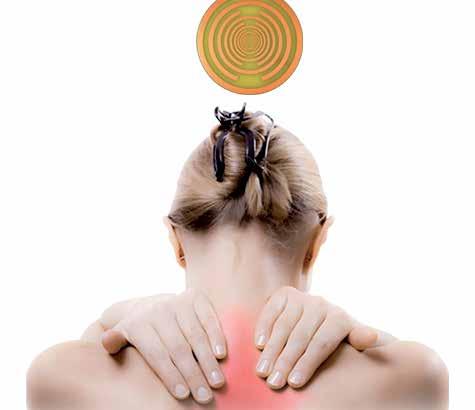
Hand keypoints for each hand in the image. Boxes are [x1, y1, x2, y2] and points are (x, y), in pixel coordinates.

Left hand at [101, 289, 226, 403]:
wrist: (150, 304)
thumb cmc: (137, 332)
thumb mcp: (122, 335)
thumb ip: (114, 341)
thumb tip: (108, 342)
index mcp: (139, 324)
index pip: (157, 354)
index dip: (170, 375)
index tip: (183, 395)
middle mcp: (158, 310)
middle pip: (179, 347)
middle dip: (193, 374)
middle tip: (204, 397)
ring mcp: (178, 301)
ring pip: (195, 334)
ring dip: (208, 360)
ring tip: (217, 382)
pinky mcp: (195, 296)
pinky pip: (208, 317)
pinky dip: (216, 335)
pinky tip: (221, 354)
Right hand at [254, 286, 379, 388]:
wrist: (325, 318)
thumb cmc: (340, 341)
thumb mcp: (354, 342)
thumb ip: (363, 341)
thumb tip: (371, 337)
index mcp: (340, 318)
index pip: (321, 343)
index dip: (307, 364)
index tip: (295, 384)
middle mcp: (321, 304)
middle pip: (300, 336)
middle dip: (285, 361)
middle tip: (274, 383)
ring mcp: (302, 297)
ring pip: (283, 326)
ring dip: (270, 350)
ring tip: (262, 371)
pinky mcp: (285, 294)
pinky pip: (270, 311)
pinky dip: (262, 327)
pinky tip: (258, 345)